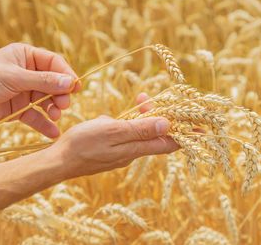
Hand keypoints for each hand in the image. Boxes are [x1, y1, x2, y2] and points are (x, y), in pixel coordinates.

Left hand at [0, 43, 79, 136]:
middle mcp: (27, 72)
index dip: (66, 75)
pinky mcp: (18, 109)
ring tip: (55, 116)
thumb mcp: (14, 78)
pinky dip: (44, 124)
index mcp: (26, 56)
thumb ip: (43, 81)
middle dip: (60, 94)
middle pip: (53, 83)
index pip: (54, 63)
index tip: (75, 87)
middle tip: (63, 105)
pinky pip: (36, 116)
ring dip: (53, 109)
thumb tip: (70, 83)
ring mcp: (23, 91)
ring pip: (47, 100)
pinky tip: (52, 132)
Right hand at [48, 92, 178, 178]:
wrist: (58, 161)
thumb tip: (168, 124)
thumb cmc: (83, 144)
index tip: (203, 128)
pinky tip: (121, 114)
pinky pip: (129, 134)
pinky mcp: (112, 149)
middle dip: (166, 118)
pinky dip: (131, 121)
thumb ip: (140, 128)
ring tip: (141, 99)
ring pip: (143, 133)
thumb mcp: (113, 131)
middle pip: (158, 135)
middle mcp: (133, 152)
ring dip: (146, 116)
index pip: (170, 142)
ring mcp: (122, 152)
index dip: (187, 134)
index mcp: (136, 148)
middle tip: (167, 102)